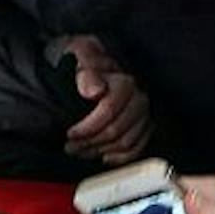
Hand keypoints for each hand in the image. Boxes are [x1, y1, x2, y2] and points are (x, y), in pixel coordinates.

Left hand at [61, 35, 151, 163]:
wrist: (93, 64)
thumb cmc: (85, 61)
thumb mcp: (80, 56)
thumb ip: (86, 73)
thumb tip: (94, 91)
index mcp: (123, 82)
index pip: (109, 111)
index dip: (87, 127)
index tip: (70, 133)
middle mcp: (138, 98)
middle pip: (117, 131)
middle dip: (90, 142)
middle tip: (70, 146)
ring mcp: (143, 114)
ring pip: (125, 143)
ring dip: (100, 151)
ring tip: (81, 151)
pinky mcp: (144, 126)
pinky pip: (137, 148)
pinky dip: (119, 157)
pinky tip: (103, 156)